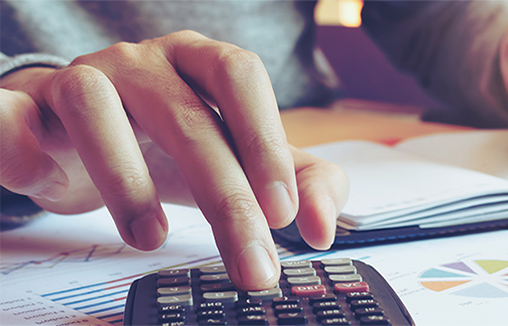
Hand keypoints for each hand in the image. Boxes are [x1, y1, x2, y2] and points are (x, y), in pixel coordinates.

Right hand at [0, 30, 348, 289]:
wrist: (75, 138)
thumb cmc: (166, 147)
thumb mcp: (239, 163)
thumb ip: (297, 183)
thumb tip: (324, 229)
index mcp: (199, 63)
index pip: (240, 77)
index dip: (264, 141)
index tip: (284, 213)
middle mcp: (142, 63)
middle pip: (187, 116)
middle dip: (225, 197)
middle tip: (250, 261)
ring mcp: (80, 79)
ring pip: (96, 108)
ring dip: (126, 180)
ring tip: (152, 238)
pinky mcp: (25, 107)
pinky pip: (10, 113)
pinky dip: (16, 141)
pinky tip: (44, 181)